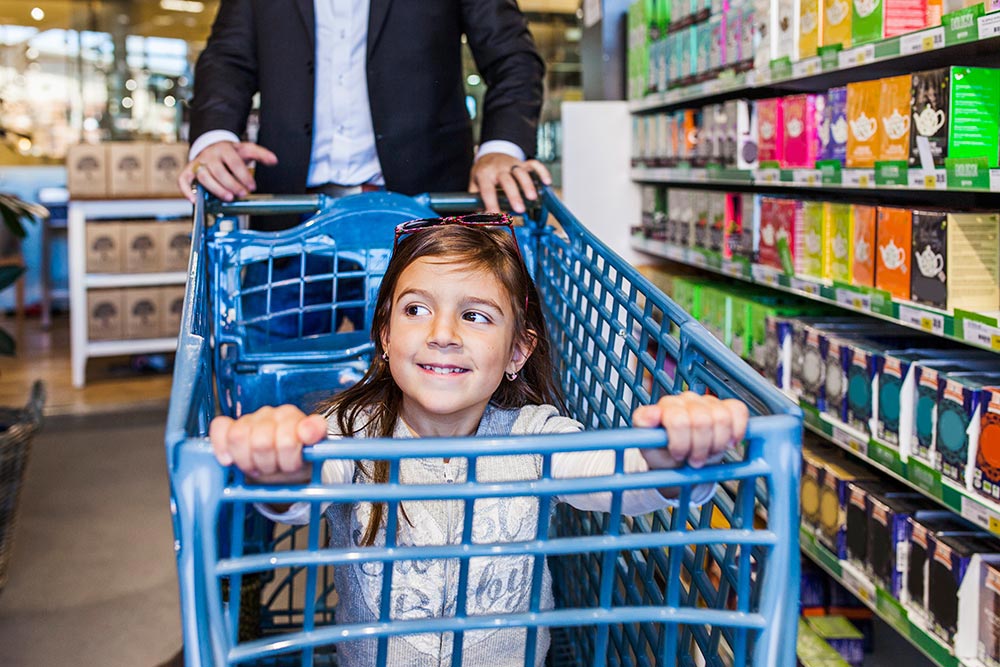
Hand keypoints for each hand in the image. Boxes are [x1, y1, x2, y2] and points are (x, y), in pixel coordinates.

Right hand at [177, 141, 277, 203]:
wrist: (213, 146)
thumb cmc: (231, 152)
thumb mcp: (246, 149)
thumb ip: (260, 154)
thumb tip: (274, 160)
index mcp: (225, 149)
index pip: (234, 162)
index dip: (243, 175)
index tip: (252, 186)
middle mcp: (210, 155)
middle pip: (219, 171)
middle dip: (231, 184)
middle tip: (242, 194)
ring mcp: (198, 163)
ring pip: (203, 176)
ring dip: (215, 189)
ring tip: (228, 198)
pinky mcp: (189, 170)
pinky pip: (183, 179)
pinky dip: (186, 190)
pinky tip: (195, 201)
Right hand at [208, 405, 327, 482]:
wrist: (284, 471)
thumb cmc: (299, 462)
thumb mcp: (314, 456)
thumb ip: (315, 437)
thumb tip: (308, 430)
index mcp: (296, 418)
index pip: (287, 438)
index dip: (288, 458)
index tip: (291, 466)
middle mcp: (274, 414)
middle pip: (261, 442)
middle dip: (268, 464)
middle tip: (274, 469)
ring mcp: (252, 418)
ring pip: (238, 437)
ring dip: (247, 461)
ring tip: (258, 466)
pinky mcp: (232, 426)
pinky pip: (220, 428)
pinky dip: (222, 446)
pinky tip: (229, 460)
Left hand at [469, 153, 551, 213]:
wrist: (490, 154)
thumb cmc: (483, 174)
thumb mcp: (474, 185)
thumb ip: (476, 202)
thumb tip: (480, 222)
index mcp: (484, 174)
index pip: (487, 189)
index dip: (491, 204)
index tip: (495, 218)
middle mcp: (499, 168)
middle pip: (507, 180)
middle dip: (514, 195)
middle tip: (519, 210)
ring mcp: (512, 164)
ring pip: (521, 172)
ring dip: (528, 185)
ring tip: (533, 199)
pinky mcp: (524, 163)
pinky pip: (534, 164)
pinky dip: (542, 172)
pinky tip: (547, 182)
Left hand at [632, 392, 748, 468]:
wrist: (681, 465)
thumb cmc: (665, 457)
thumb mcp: (649, 452)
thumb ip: (643, 432)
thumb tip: (650, 415)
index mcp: (662, 409)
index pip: (677, 419)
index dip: (680, 442)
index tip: (678, 455)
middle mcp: (683, 400)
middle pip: (701, 420)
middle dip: (699, 447)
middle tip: (694, 461)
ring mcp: (704, 401)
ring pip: (721, 417)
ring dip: (717, 442)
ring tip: (708, 453)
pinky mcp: (725, 406)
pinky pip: (738, 411)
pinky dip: (737, 430)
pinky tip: (728, 443)